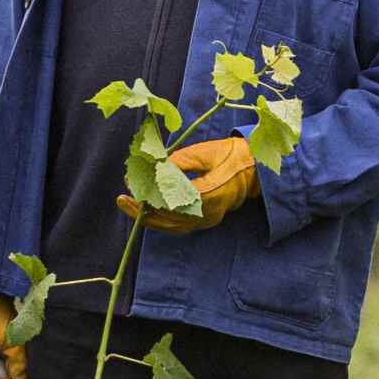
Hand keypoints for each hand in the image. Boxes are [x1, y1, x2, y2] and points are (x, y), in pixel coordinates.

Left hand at [114, 136, 258, 233]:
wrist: (255, 170)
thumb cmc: (231, 155)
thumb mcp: (205, 152)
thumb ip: (179, 161)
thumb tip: (153, 167)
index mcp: (211, 193)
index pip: (174, 200)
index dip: (151, 195)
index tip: (133, 185)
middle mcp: (209, 212)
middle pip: (170, 217)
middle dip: (144, 208)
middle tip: (123, 199)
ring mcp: (208, 220)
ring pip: (172, 225)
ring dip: (149, 216)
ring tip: (128, 205)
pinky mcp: (206, 221)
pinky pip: (179, 226)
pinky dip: (161, 220)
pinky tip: (145, 212)